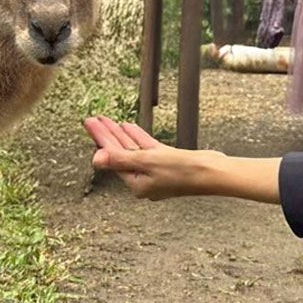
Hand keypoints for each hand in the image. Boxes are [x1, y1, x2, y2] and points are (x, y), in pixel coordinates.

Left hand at [84, 117, 219, 199]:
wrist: (212, 172)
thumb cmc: (183, 171)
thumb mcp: (148, 162)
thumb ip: (121, 159)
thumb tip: (96, 159)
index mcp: (136, 183)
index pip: (113, 157)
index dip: (101, 138)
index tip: (90, 122)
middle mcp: (143, 179)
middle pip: (120, 153)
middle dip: (106, 135)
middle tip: (92, 119)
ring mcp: (155, 171)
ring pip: (133, 149)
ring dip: (120, 134)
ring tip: (107, 120)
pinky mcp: (167, 162)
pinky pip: (147, 149)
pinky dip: (138, 138)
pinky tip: (129, 127)